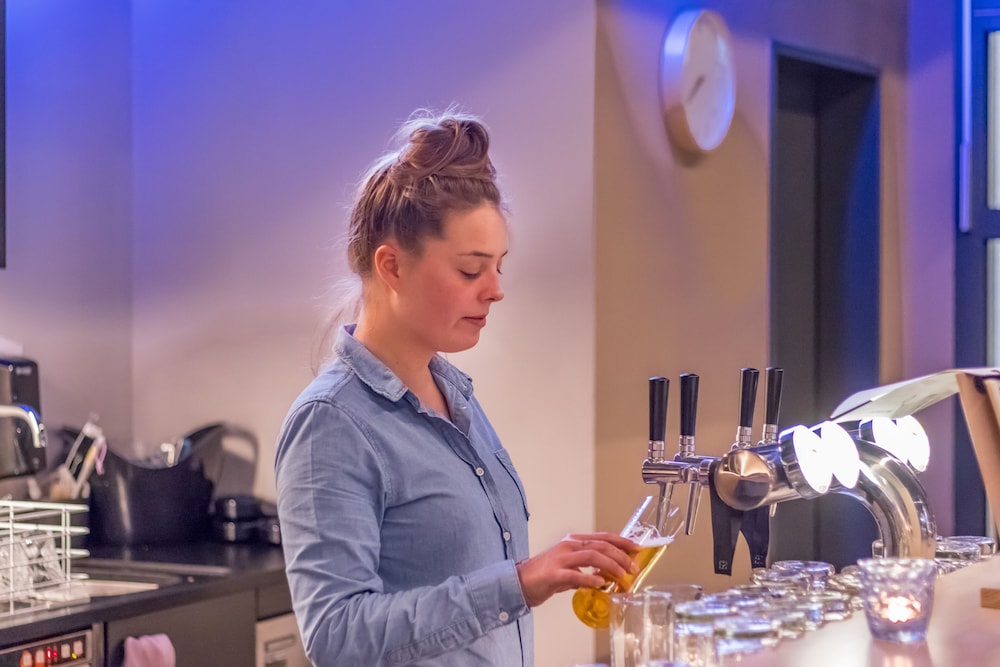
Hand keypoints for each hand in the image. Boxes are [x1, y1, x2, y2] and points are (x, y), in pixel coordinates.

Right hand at [514, 532, 639, 607]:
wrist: (518, 582)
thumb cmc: (543, 575)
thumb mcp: (569, 568)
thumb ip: (586, 569)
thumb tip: (606, 576)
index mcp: (573, 542)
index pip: (602, 537)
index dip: (621, 541)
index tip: (636, 548)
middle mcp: (568, 546)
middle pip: (601, 545)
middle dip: (621, 555)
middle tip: (634, 567)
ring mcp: (561, 558)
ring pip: (592, 555)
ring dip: (611, 565)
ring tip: (623, 575)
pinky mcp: (554, 574)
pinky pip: (575, 574)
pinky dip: (590, 577)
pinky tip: (600, 582)